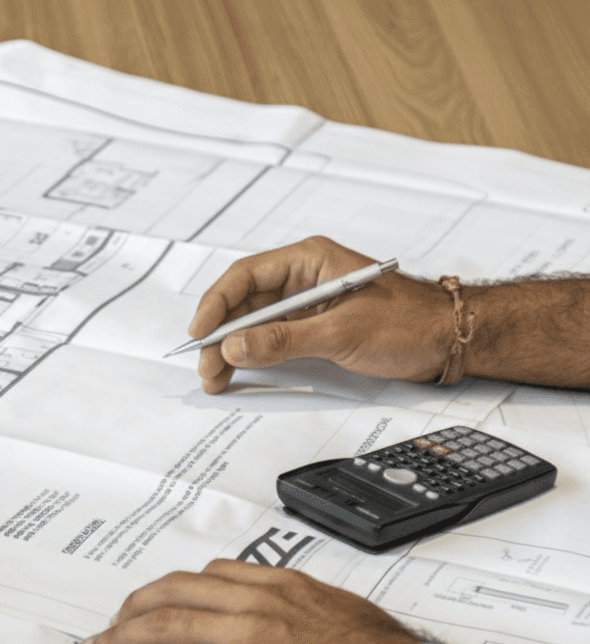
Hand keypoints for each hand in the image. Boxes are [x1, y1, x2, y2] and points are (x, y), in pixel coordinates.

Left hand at [80, 560, 416, 643]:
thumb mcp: (342, 612)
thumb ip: (305, 609)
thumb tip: (292, 621)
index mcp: (281, 584)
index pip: (213, 574)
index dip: (176, 586)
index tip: (161, 599)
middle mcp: (257, 601)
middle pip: (176, 590)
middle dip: (136, 604)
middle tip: (113, 621)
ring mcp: (247, 635)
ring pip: (165, 625)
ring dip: (121, 636)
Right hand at [191, 236, 452, 393]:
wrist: (448, 340)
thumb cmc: (409, 323)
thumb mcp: (341, 332)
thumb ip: (283, 340)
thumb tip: (235, 347)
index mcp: (309, 260)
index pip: (246, 276)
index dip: (216, 305)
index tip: (200, 333)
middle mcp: (304, 278)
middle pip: (244, 303)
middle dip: (220, 336)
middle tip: (206, 368)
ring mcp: (307, 304)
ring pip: (253, 324)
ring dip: (232, 350)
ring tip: (217, 379)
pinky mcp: (313, 328)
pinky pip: (271, 338)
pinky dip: (253, 356)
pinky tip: (240, 372)